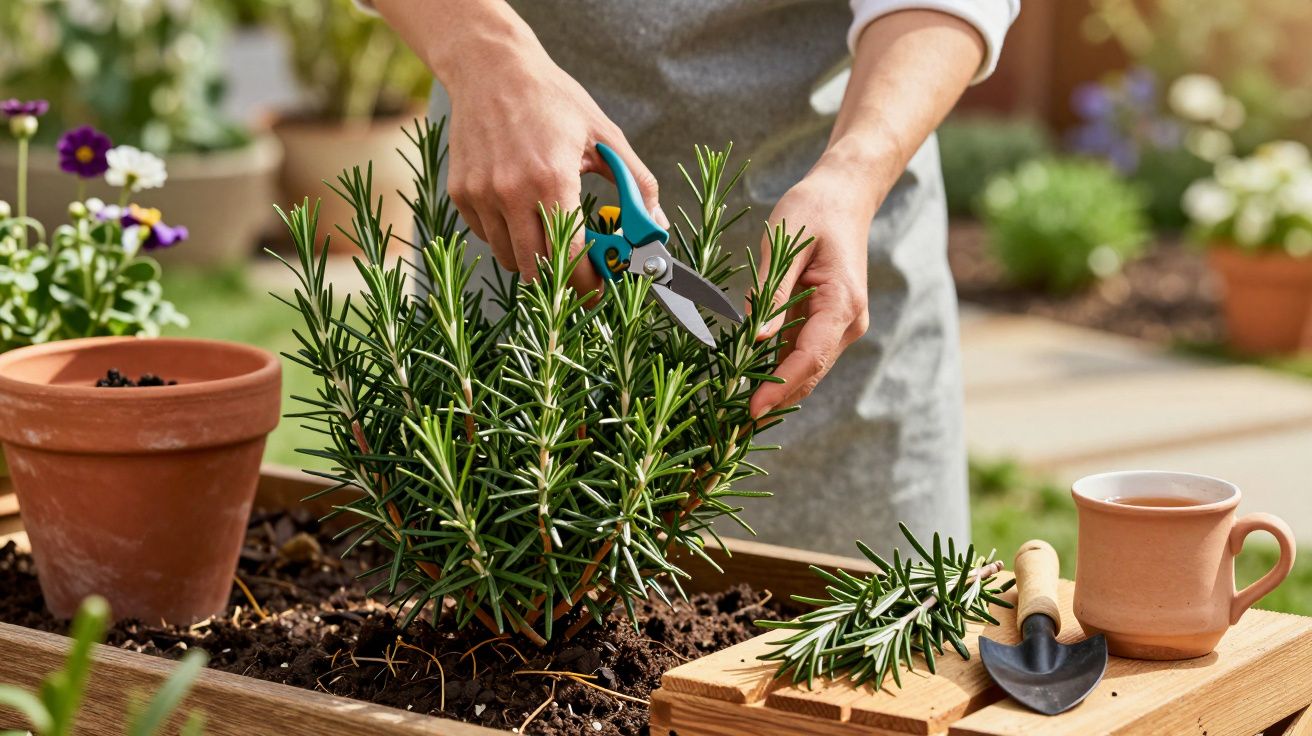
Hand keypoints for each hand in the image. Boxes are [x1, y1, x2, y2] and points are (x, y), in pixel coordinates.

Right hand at [442, 42, 665, 289]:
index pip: (569, 258)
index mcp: (551, 180)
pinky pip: (488, 237)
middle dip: (562, 281)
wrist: (490, 68)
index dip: (587, 287)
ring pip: (510, 258)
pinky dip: (509, 236)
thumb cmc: (552, 99)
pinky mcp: (461, 194)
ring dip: (535, 258)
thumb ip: (636, 184)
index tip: (600, 294)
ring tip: (551, 231)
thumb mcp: (604, 136)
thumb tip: (657, 225)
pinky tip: (522, 210)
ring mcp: (480, 195)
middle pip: (537, 270)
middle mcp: (510, 193)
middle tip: (581, 271)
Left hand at [749, 154, 880, 417]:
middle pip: (809, 372)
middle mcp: (848, 322)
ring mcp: (841, 325)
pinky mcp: (828, 323)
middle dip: (775, 400)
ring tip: (736, 415)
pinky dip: (779, 371)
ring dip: (776, 390)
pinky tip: (751, 386)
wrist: (844, 195)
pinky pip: (802, 354)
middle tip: (734, 428)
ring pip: (806, 369)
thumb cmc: (812, 210)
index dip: (780, 387)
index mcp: (841, 302)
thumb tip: (755, 339)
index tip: (752, 410)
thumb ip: (771, 291)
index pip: (809, 357)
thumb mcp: (784, 242)